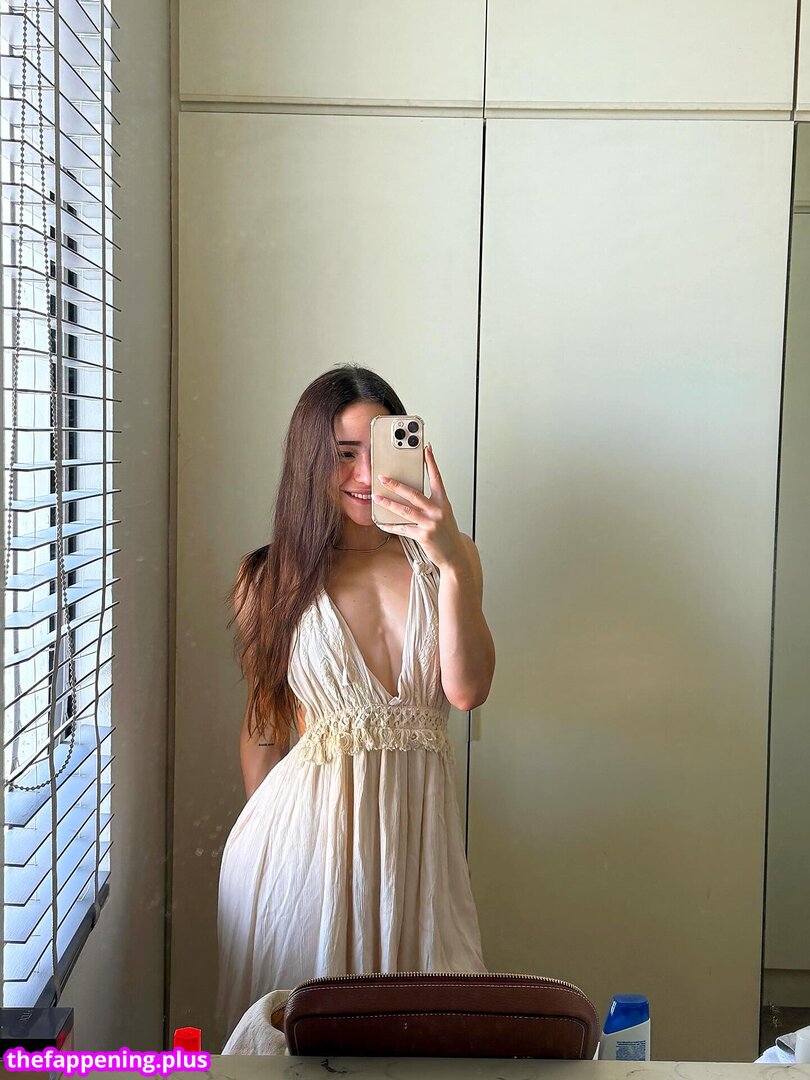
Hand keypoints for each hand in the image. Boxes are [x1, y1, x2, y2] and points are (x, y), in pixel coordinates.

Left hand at [372, 443, 465, 571]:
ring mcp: (430, 524)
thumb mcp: (443, 514)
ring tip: (377, 498)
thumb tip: (410, 494)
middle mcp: (437, 511)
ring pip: (405, 511)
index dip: (431, 462)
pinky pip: (403, 529)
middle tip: (383, 478)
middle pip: (414, 494)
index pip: (436, 478)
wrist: (455, 555)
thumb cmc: (447, 533)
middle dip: (396, 485)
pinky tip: (381, 522)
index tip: (426, 449)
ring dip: (389, 504)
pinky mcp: (423, 536)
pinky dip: (390, 526)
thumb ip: (430, 503)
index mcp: (443, 502)